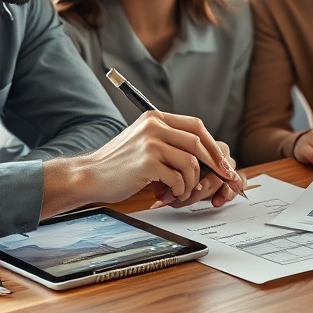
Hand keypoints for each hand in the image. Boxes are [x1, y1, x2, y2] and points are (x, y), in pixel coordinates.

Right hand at [43, 111, 240, 216]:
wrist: (90, 175)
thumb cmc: (118, 165)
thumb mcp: (143, 143)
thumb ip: (168, 141)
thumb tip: (204, 154)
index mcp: (155, 118)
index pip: (196, 125)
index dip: (212, 145)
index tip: (221, 162)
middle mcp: (154, 126)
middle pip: (198, 142)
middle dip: (213, 163)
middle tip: (220, 178)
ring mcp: (150, 143)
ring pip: (191, 163)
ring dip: (191, 183)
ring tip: (179, 191)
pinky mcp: (147, 162)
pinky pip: (178, 178)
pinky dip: (178, 190)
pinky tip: (168, 194)